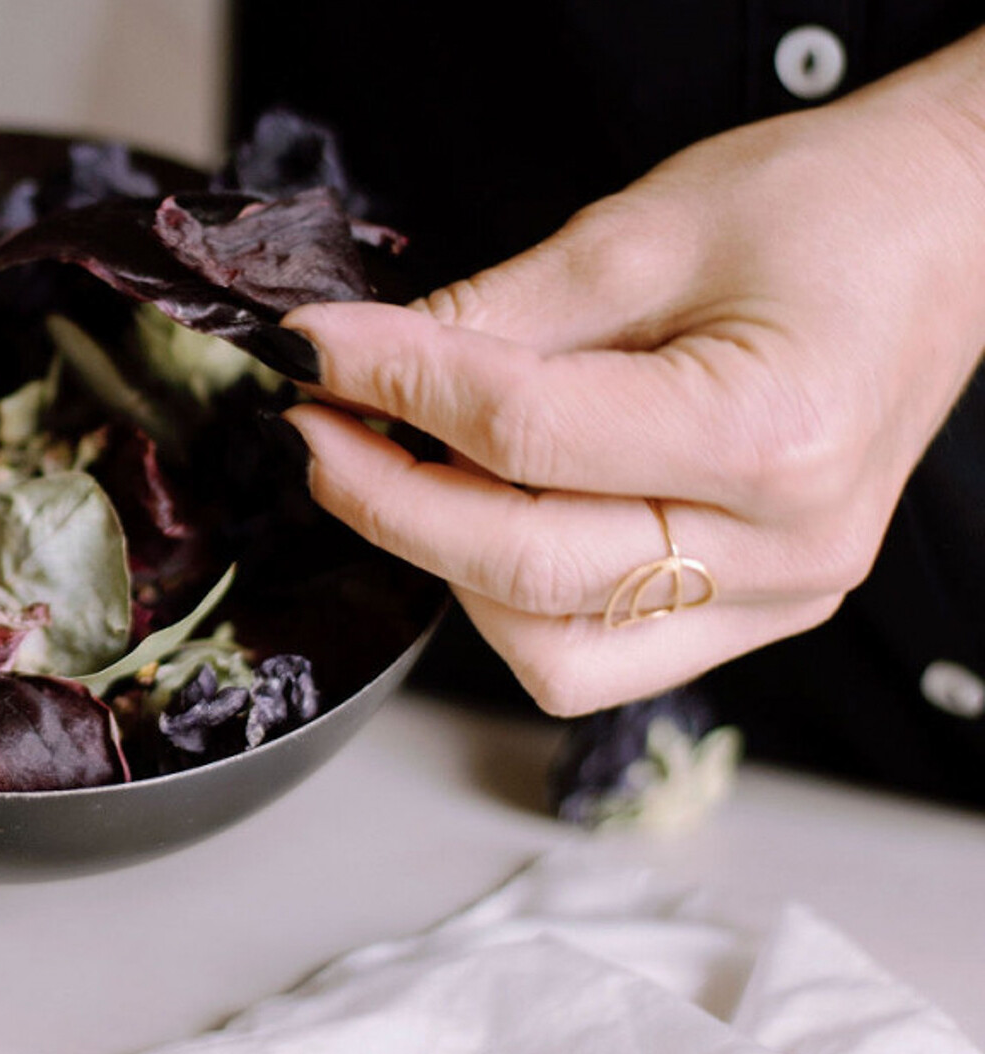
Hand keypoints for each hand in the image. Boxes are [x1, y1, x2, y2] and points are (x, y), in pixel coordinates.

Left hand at [283, 30, 984, 714]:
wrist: (948, 234)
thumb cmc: (831, 214)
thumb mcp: (646, 230)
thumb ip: (493, 315)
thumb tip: (360, 364)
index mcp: (771, 436)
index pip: (523, 437)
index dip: (394, 390)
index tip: (316, 355)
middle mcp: (786, 547)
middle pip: (521, 569)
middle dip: (390, 500)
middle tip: (324, 431)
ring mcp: (778, 599)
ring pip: (549, 650)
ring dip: (452, 565)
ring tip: (422, 468)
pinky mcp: (757, 617)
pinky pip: (595, 654)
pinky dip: (517, 597)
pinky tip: (497, 513)